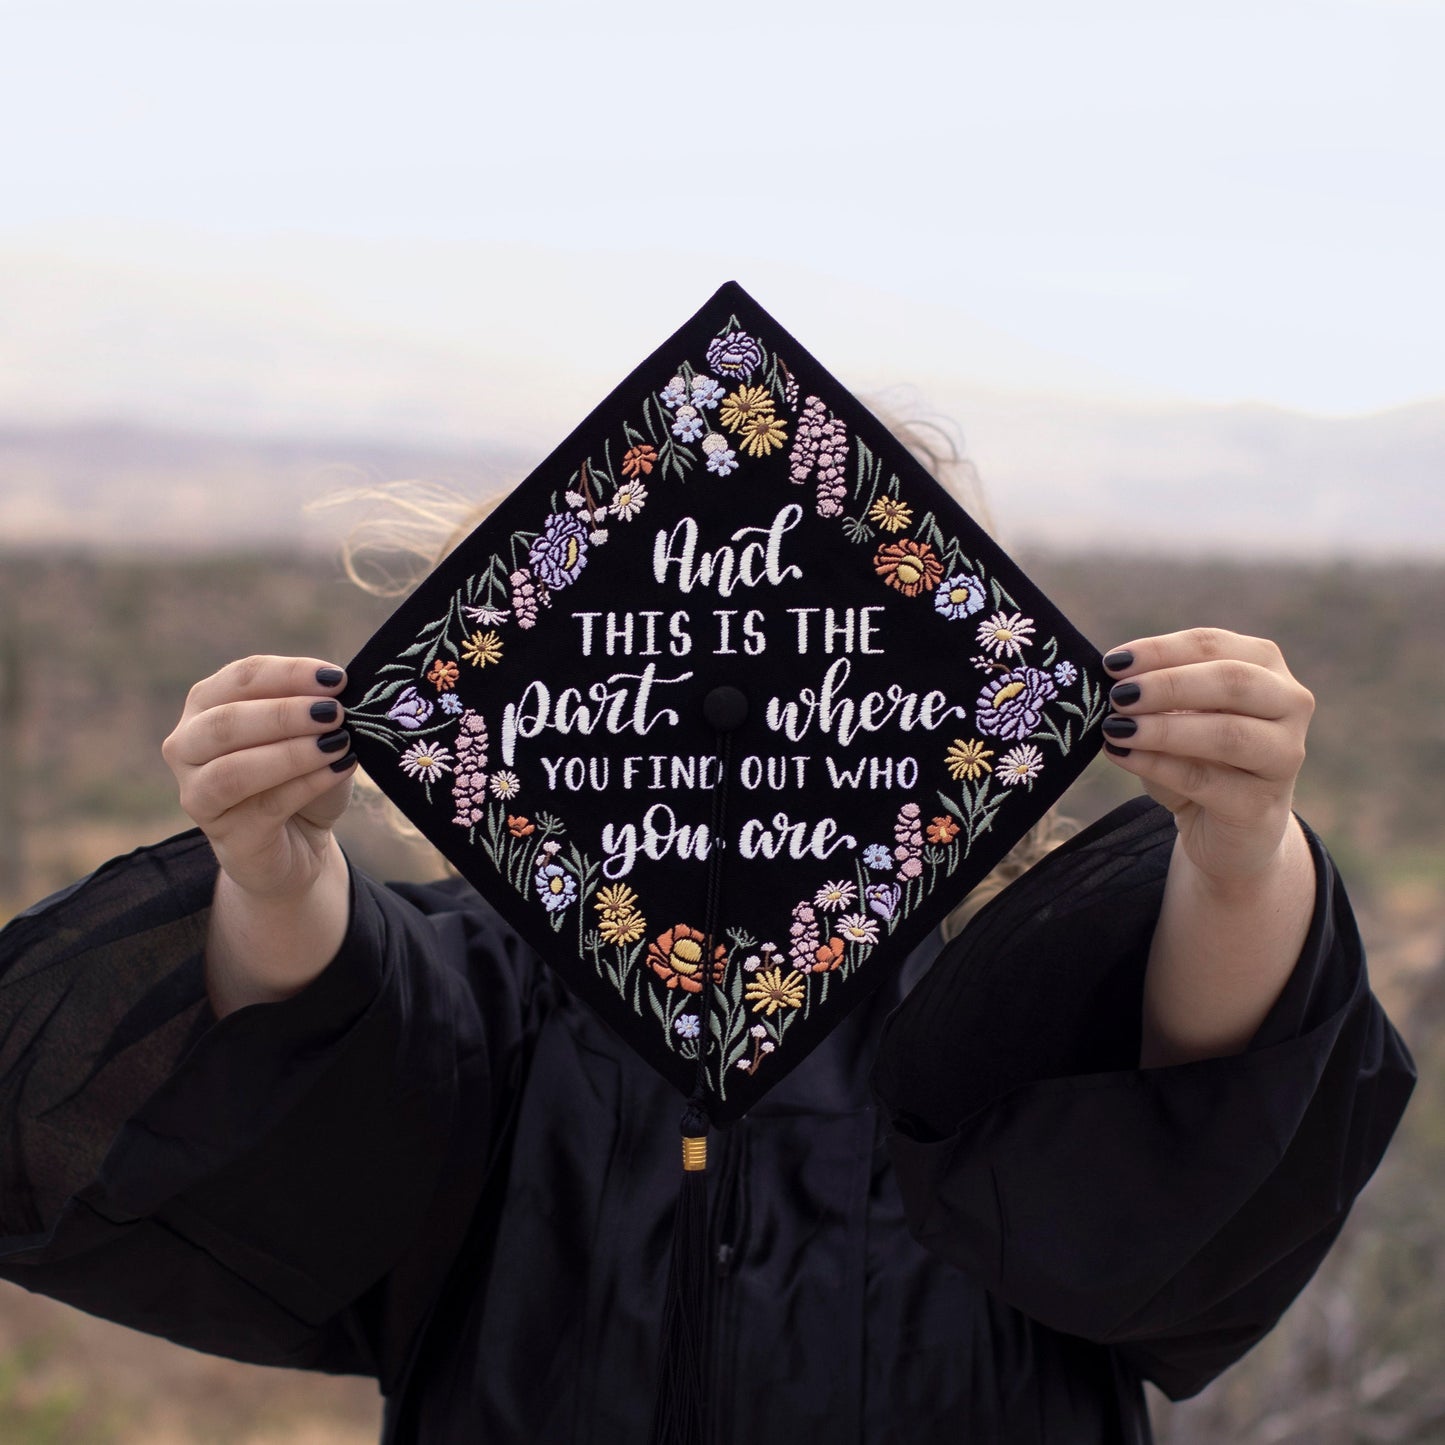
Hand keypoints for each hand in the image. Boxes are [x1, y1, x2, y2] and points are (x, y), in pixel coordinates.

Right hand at [162, 655, 356, 901]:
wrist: (299, 843)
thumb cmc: (301, 777)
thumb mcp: (311, 735)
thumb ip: (318, 711)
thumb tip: (344, 693)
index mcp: (206, 705)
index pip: (241, 678)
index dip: (289, 674)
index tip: (337, 679)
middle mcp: (187, 746)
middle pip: (225, 722)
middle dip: (284, 714)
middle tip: (335, 712)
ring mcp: (197, 794)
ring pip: (232, 770)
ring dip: (290, 753)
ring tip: (338, 743)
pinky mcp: (225, 835)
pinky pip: (265, 805)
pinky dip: (307, 784)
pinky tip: (340, 769)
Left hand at [1099, 628, 1314, 888]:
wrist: (1224, 826)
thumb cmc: (1197, 756)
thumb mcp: (1175, 716)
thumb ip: (1155, 693)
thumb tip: (1116, 681)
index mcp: (1264, 666)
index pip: (1213, 645)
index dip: (1160, 651)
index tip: (1113, 663)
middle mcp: (1289, 704)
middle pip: (1232, 681)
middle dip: (1168, 685)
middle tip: (1118, 695)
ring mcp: (1284, 756)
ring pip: (1228, 734)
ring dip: (1165, 729)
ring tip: (1116, 728)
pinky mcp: (1261, 806)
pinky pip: (1205, 780)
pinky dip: (1157, 766)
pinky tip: (1122, 755)